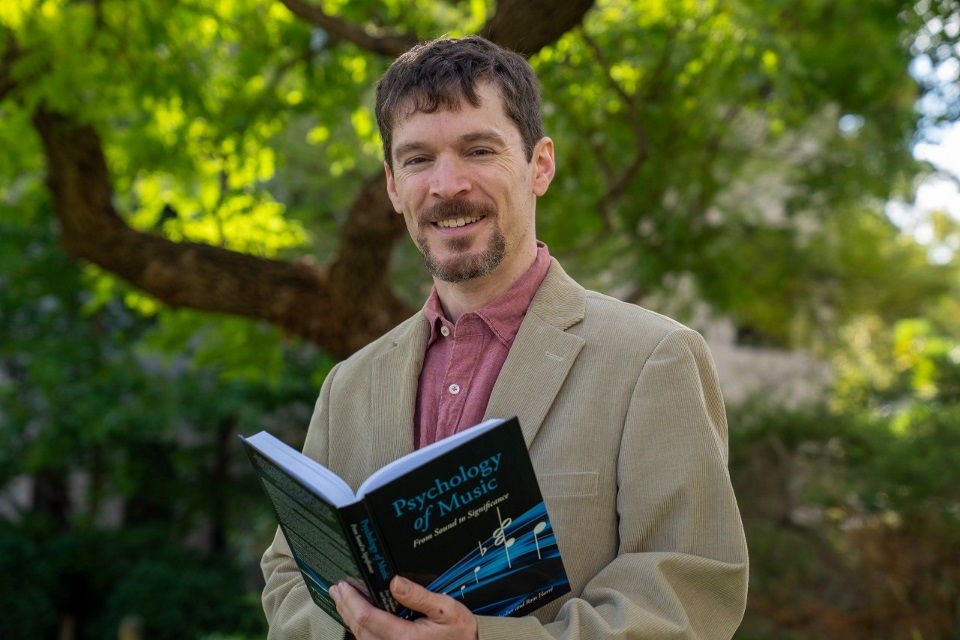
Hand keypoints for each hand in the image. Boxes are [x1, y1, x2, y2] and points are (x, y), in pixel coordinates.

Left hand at [330, 575, 477, 639]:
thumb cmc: (459, 635)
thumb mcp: (447, 610)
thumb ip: (419, 596)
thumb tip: (395, 582)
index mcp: (404, 637)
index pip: (368, 618)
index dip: (352, 600)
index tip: (344, 586)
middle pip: (359, 628)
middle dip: (345, 607)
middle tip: (336, 590)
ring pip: (362, 637)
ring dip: (349, 617)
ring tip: (342, 600)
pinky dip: (360, 627)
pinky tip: (358, 616)